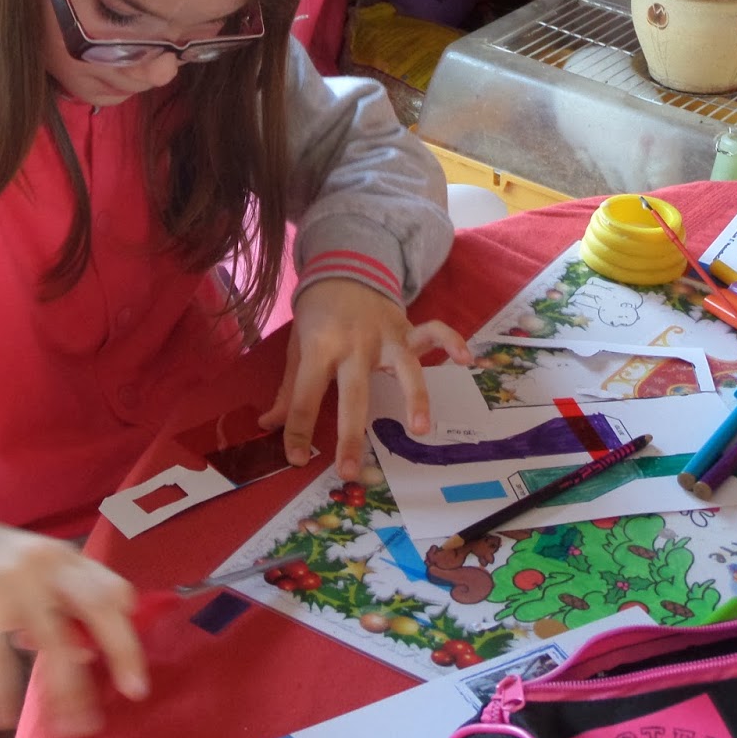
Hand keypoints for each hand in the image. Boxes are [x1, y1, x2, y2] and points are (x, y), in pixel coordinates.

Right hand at [0, 514, 147, 737]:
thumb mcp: (35, 569)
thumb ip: (64, 602)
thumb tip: (86, 652)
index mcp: (65, 558)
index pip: (112, 590)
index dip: (127, 632)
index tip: (134, 674)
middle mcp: (47, 565)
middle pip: (98, 606)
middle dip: (120, 650)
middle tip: (131, 693)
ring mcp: (13, 582)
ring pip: (52, 642)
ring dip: (64, 691)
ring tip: (68, 728)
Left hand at [258, 278, 471, 480]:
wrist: (343, 266)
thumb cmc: (318, 313)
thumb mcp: (297, 345)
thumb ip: (289, 387)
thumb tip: (269, 424)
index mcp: (319, 349)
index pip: (304, 396)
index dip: (297, 430)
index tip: (295, 459)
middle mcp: (354, 345)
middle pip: (353, 394)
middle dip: (351, 434)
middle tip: (350, 471)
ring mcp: (385, 336)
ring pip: (404, 369)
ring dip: (414, 398)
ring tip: (419, 430)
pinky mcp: (407, 329)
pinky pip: (434, 332)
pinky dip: (452, 342)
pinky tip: (467, 360)